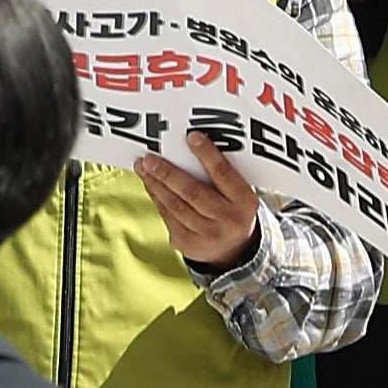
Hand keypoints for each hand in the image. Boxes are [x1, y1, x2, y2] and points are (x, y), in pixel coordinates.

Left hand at [133, 137, 267, 266]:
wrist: (233, 250)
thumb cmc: (233, 209)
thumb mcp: (238, 192)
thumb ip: (221, 174)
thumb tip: (188, 146)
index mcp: (244, 202)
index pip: (223, 174)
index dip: (207, 154)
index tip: (191, 137)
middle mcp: (227, 220)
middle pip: (193, 192)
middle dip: (168, 173)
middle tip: (150, 158)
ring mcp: (206, 235)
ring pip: (175, 205)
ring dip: (155, 184)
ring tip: (143, 166)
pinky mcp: (187, 243)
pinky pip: (167, 215)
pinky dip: (156, 197)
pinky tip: (149, 183)